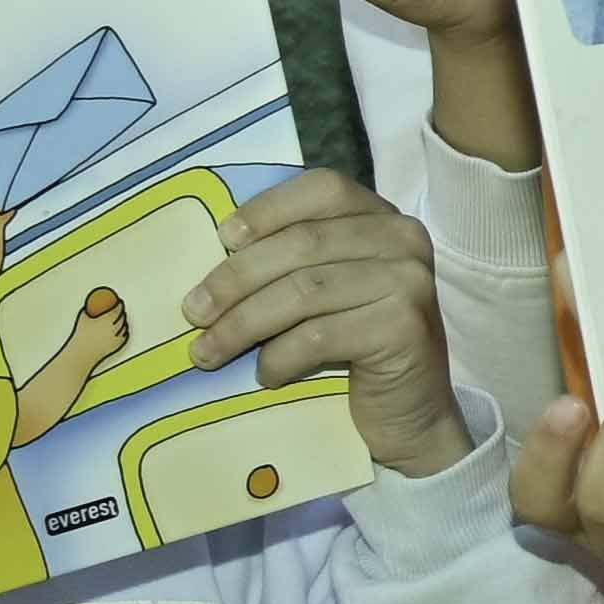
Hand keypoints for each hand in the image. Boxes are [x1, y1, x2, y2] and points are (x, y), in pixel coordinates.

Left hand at [180, 167, 474, 477]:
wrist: (410, 415)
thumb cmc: (354, 349)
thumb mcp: (326, 291)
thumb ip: (294, 260)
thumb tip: (214, 251)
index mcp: (383, 219)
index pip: (323, 188)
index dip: (268, 209)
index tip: (221, 240)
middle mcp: (405, 240)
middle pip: (303, 243)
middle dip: (236, 278)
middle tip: (193, 312)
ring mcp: (409, 282)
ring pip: (304, 291)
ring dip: (242, 325)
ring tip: (207, 352)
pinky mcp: (404, 328)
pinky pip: (319, 335)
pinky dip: (280, 357)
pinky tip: (266, 375)